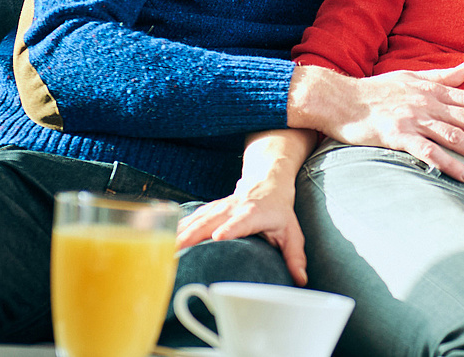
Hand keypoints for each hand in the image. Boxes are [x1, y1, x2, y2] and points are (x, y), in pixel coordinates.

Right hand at [176, 176, 308, 284]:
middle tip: (177, 249)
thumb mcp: (292, 232)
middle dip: (193, 234)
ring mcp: (219, 207)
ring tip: (165, 248)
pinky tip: (162, 238)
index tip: (218, 237)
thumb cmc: (279, 212)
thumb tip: (301, 279)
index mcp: (254, 213)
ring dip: (180, 232)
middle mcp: (233, 208)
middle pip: (211, 220)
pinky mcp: (210, 209)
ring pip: (197, 218)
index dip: (229, 228)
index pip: (241, 221)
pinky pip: (191, 217)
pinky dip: (177, 227)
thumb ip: (295, 256)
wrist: (267, 184)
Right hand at [288, 63, 463, 182]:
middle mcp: (428, 104)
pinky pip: (427, 151)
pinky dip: (448, 163)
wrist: (339, 99)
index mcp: (433, 91)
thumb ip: (440, 76)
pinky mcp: (397, 136)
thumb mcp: (410, 77)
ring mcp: (413, 120)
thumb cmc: (375, 90)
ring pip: (455, 136)